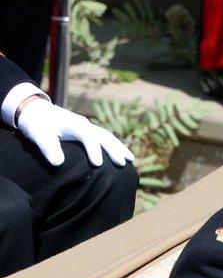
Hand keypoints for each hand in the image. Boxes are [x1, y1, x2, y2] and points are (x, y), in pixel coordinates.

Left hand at [17, 97, 133, 167]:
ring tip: (131, 161)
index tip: (98, 165)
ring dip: (120, 148)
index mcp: (74, 124)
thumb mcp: (39, 136)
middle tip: (123, 164)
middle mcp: (85, 124)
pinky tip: (122, 156)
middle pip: (104, 136)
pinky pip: (106, 139)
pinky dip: (116, 147)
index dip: (94, 150)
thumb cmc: (38, 125)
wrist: (37, 112)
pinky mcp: (89, 131)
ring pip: (108, 137)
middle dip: (115, 150)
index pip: (88, 136)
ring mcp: (89, 127)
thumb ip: (48, 149)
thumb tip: (58, 164)